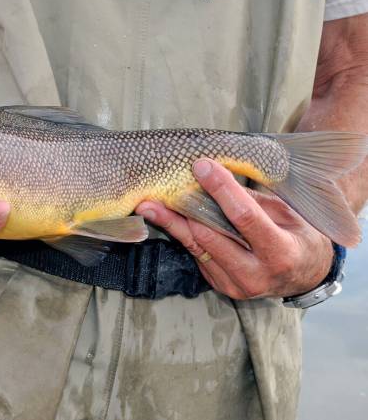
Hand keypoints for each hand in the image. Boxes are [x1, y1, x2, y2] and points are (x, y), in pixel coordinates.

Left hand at [136, 159, 333, 299]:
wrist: (304, 276)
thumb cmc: (297, 236)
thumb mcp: (286, 213)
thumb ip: (251, 200)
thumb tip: (217, 173)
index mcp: (280, 253)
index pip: (243, 216)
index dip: (221, 190)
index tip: (202, 166)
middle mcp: (256, 274)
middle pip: (209, 236)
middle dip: (183, 210)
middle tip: (158, 189)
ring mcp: (236, 285)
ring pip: (196, 247)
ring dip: (173, 223)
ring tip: (149, 205)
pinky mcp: (221, 286)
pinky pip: (196, 256)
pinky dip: (183, 235)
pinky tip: (167, 219)